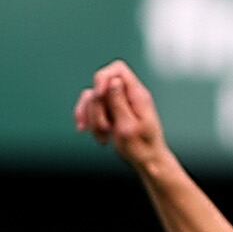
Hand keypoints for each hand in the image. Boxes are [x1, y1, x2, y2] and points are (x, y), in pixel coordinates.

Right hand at [74, 60, 172, 174]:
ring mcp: (118, 102)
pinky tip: (85, 131)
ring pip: (92, 98)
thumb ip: (120, 103)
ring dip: (92, 118)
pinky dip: (87, 119)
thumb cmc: (142, 148)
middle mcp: (127, 95)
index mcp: (137, 95)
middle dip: (96, 108)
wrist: (147, 161)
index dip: (103, 78)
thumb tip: (114, 81)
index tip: (99, 96)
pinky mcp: (110, 111)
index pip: (118, 69)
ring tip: (103, 137)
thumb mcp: (129, 127)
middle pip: (100, 86)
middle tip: (106, 129)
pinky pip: (91, 108)